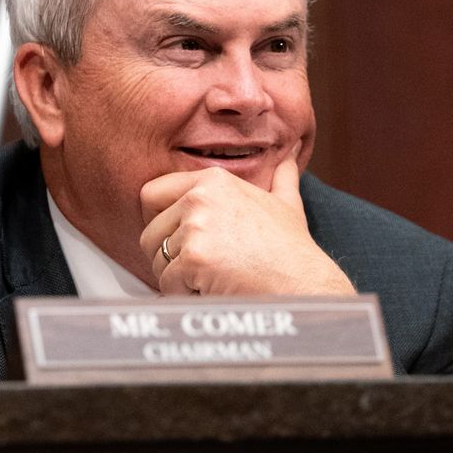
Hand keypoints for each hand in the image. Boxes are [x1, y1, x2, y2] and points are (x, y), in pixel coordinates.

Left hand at [137, 148, 354, 296]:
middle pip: (150, 232)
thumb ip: (281, 179)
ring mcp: (196, 227)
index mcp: (213, 180)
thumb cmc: (293, 251)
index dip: (158, 221)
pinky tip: (215, 290)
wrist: (303, 285)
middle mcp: (200, 198)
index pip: (152, 193)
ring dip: (179, 278)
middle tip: (201, 268)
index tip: (177, 239)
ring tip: (214, 278)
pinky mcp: (194, 258)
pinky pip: (167, 284)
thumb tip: (289, 157)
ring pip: (157, 261)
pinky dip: (185, 295)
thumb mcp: (286, 204)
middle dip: (168, 257)